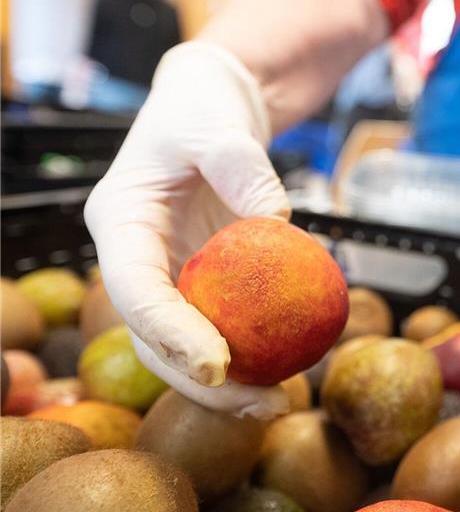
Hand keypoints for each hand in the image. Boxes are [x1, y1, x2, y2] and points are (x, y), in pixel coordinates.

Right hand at [85, 41, 290, 418]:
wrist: (208, 108)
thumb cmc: (203, 110)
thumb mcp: (219, 125)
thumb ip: (243, 165)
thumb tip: (278, 223)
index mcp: (120, 222)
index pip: (135, 290)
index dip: (171, 334)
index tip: (220, 366)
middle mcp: (135, 258)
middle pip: (153, 337)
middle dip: (202, 382)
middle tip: (262, 401)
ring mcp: (166, 274)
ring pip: (182, 345)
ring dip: (226, 384)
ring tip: (279, 403)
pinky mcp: (197, 281)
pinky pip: (218, 325)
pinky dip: (247, 353)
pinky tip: (287, 374)